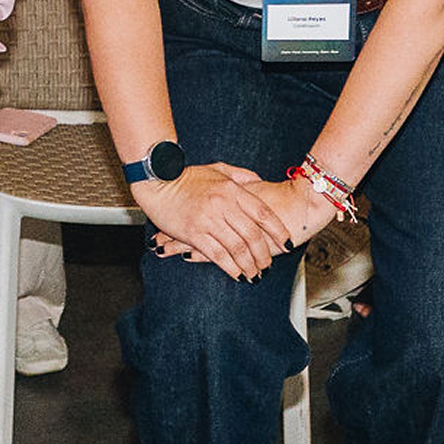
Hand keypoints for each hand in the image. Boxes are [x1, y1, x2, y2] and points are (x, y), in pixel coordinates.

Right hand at [133, 161, 286, 278]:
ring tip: (256, 274)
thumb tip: (259, 182)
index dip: (278, 231)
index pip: (262, 213)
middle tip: (268, 266)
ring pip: (237, 248)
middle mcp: (222, 205)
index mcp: (231, 189)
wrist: (157, 182)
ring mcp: (208, 220)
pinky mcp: (193, 233)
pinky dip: (230, 267)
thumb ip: (241, 176)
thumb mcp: (217, 169)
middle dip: (264, 254)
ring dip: (249, 264)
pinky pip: (217, 255)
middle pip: (252, 235)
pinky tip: (238, 274)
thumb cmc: (185, 176)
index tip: (287, 243)